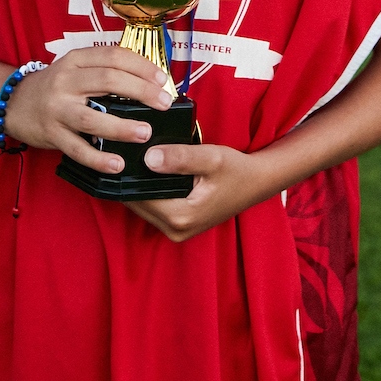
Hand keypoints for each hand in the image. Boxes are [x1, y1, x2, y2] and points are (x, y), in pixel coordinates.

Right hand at [2, 46, 173, 174]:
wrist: (14, 103)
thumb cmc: (56, 86)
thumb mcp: (76, 68)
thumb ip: (104, 71)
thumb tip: (149, 82)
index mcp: (75, 60)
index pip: (113, 56)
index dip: (141, 66)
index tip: (162, 79)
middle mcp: (65, 81)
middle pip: (107, 81)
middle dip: (140, 91)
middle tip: (163, 103)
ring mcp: (57, 109)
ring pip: (92, 117)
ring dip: (121, 127)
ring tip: (145, 133)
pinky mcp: (51, 134)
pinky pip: (77, 149)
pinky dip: (98, 159)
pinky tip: (117, 164)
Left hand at [126, 143, 263, 241]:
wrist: (256, 183)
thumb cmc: (236, 170)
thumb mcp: (211, 158)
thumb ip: (180, 158)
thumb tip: (148, 158)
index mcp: (181, 216)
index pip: (138, 196)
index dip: (129, 174)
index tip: (124, 151)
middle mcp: (176, 230)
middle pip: (137, 203)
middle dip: (132, 179)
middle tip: (128, 150)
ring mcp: (177, 230)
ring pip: (143, 206)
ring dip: (140, 185)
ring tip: (139, 157)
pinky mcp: (179, 226)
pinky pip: (154, 207)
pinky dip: (150, 190)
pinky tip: (152, 170)